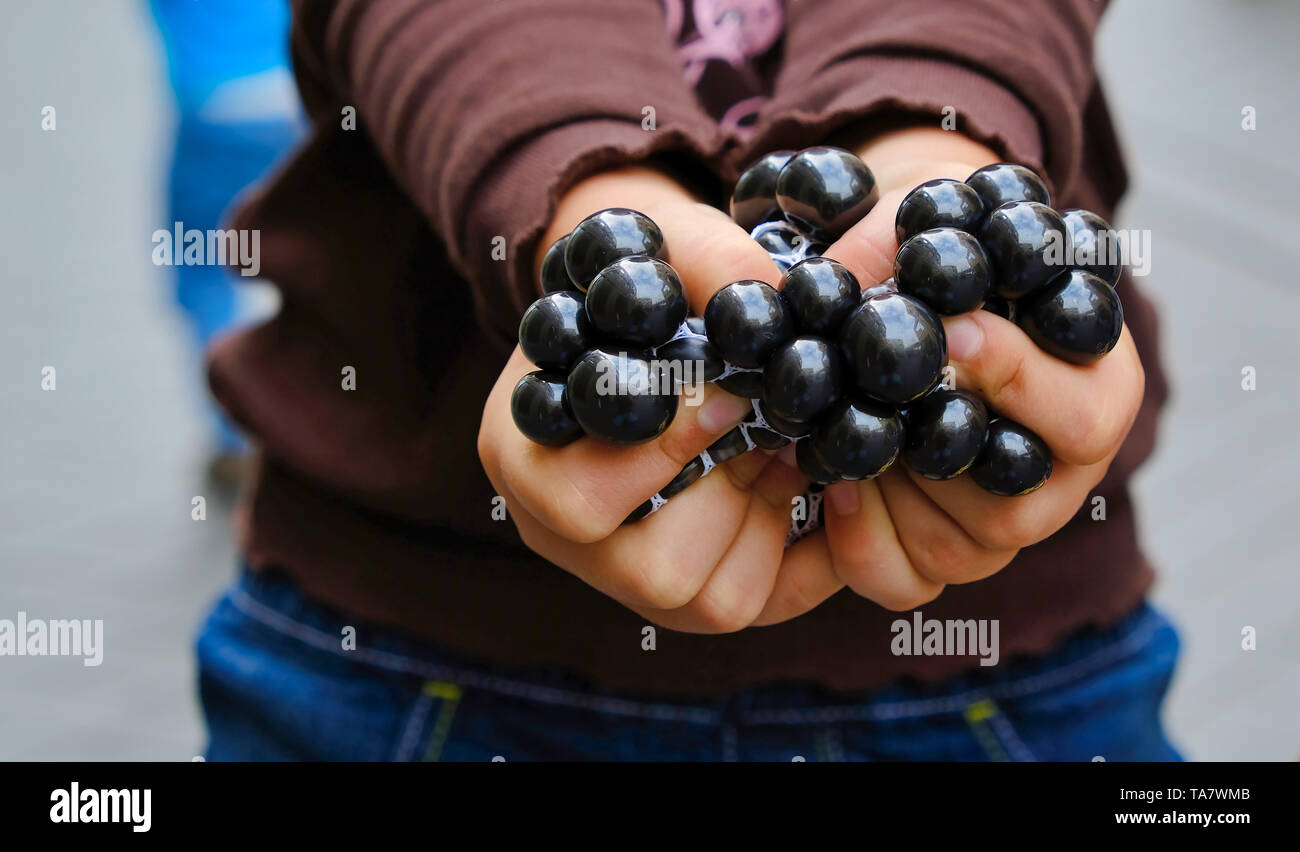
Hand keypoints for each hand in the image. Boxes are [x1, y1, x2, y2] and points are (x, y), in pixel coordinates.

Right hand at [478, 165, 813, 631]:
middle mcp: (557, 533)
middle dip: (728, 493)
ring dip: (762, 518)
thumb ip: (711, 263)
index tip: (725, 394)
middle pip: (651, 573)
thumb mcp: (670, 250)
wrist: (658, 315)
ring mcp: (617, 574)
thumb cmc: (652, 281)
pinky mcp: (682, 593)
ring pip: (706, 600)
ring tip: (772, 445)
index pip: (577, 501)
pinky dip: (803, 553)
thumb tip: (773, 300)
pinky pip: (756, 604)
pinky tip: (798, 481)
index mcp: (520, 455)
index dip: (666, 455)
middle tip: (764, 426)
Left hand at [753, 127, 1145, 620]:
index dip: (1019, 381)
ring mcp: (1002, 519)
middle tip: (878, 401)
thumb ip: (903, 251)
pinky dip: (862, 545)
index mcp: (1093, 386)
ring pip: (964, 550)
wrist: (894, 294)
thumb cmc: (924, 254)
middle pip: (1020, 503)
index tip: (950, 332)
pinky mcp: (944, 551)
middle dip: (933, 451)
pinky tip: (833, 487)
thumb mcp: (922, 229)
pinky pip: (910, 583)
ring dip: (892, 494)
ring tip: (843, 435)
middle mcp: (1057, 467)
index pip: (1089, 414)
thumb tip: (858, 291)